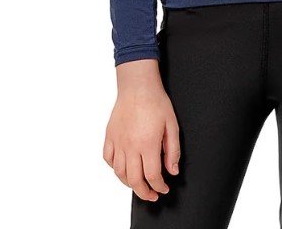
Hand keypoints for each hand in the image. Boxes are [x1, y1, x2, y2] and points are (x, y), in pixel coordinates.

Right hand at [103, 61, 180, 201]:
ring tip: (138, 184)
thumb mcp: (172, 125)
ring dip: (129, 184)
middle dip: (144, 192)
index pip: (152, 176)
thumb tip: (172, 170)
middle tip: (152, 194)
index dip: (159, 186)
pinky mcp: (110, 136)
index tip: (164, 188)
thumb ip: (173, 150)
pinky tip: (123, 168)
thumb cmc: (155, 101)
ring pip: (120, 173)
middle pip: (134, 180)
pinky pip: (108, 159)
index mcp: (147, 144)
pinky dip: (115, 168)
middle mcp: (130, 146)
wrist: (137, 86)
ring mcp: (118, 142)